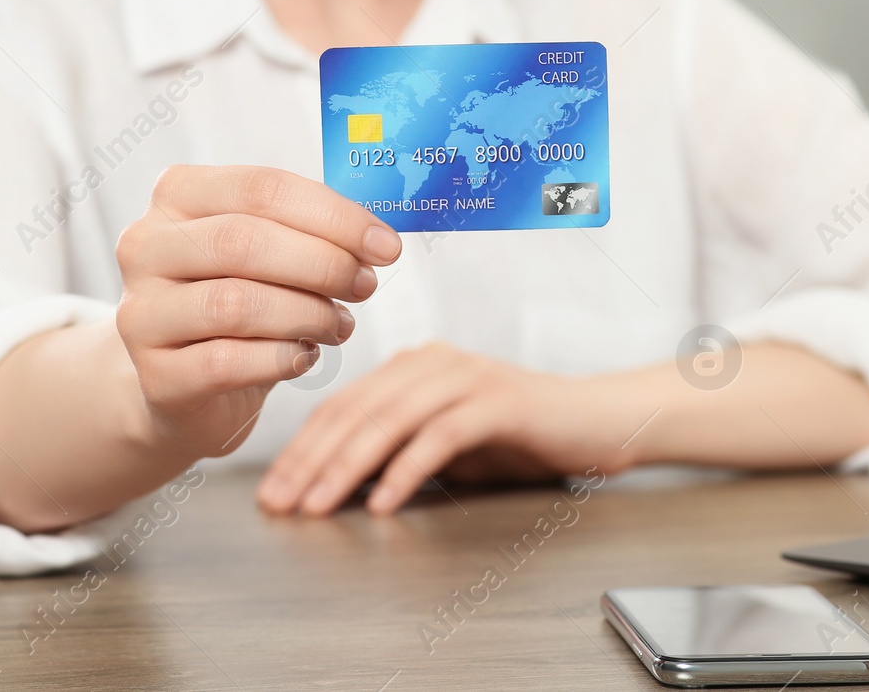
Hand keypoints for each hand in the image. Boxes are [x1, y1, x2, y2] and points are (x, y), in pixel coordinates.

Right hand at [114, 165, 401, 460]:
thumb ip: (313, 233)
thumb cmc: (243, 300)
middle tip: (365, 284)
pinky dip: (281, 358)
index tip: (385, 245)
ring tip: (339, 324)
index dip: (333, 216)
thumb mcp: (272, 252)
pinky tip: (304, 355)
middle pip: (243, 241)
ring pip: (235, 303)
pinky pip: (227, 363)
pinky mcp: (155, 375)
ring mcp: (141, 313)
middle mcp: (146, 247)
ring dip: (307, 314)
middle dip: (323, 264)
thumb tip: (378, 239)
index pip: (261, 188)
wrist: (188, 382)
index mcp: (178, 195)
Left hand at [256, 343, 634, 515]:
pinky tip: (383, 502)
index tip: (271, 493)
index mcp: (413, 366)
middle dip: (310, 460)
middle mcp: (433, 362)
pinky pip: (439, 436)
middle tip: (281, 504)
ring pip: (389, 420)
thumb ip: (394, 452)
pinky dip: (406, 470)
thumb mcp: (445, 444)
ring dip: (346, 468)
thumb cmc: (520, 436)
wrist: (597, 422)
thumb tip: (331, 485)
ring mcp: (466, 377)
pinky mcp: (499, 401)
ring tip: (318, 507)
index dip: (300, 449)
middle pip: (355, 410)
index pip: (341, 405)